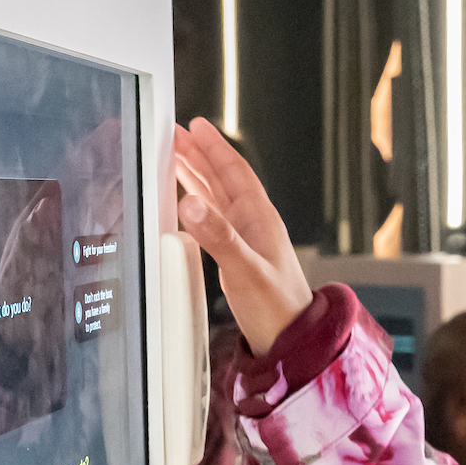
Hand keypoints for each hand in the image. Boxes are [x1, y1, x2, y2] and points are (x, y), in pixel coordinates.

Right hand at [174, 118, 312, 354]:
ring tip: (175, 156)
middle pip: (222, 178)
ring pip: (217, 196)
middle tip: (174, 134)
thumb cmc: (277, 307)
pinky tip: (187, 202)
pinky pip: (215, 218)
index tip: (194, 125)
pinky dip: (198, 203)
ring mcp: (247, 238)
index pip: (234, 171)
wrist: (291, 338)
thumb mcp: (245, 268)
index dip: (213, 147)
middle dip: (199, 154)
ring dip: (196, 175)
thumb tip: (191, 202)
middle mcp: (254, 223)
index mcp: (260, 218)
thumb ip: (219, 237)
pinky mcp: (238, 255)